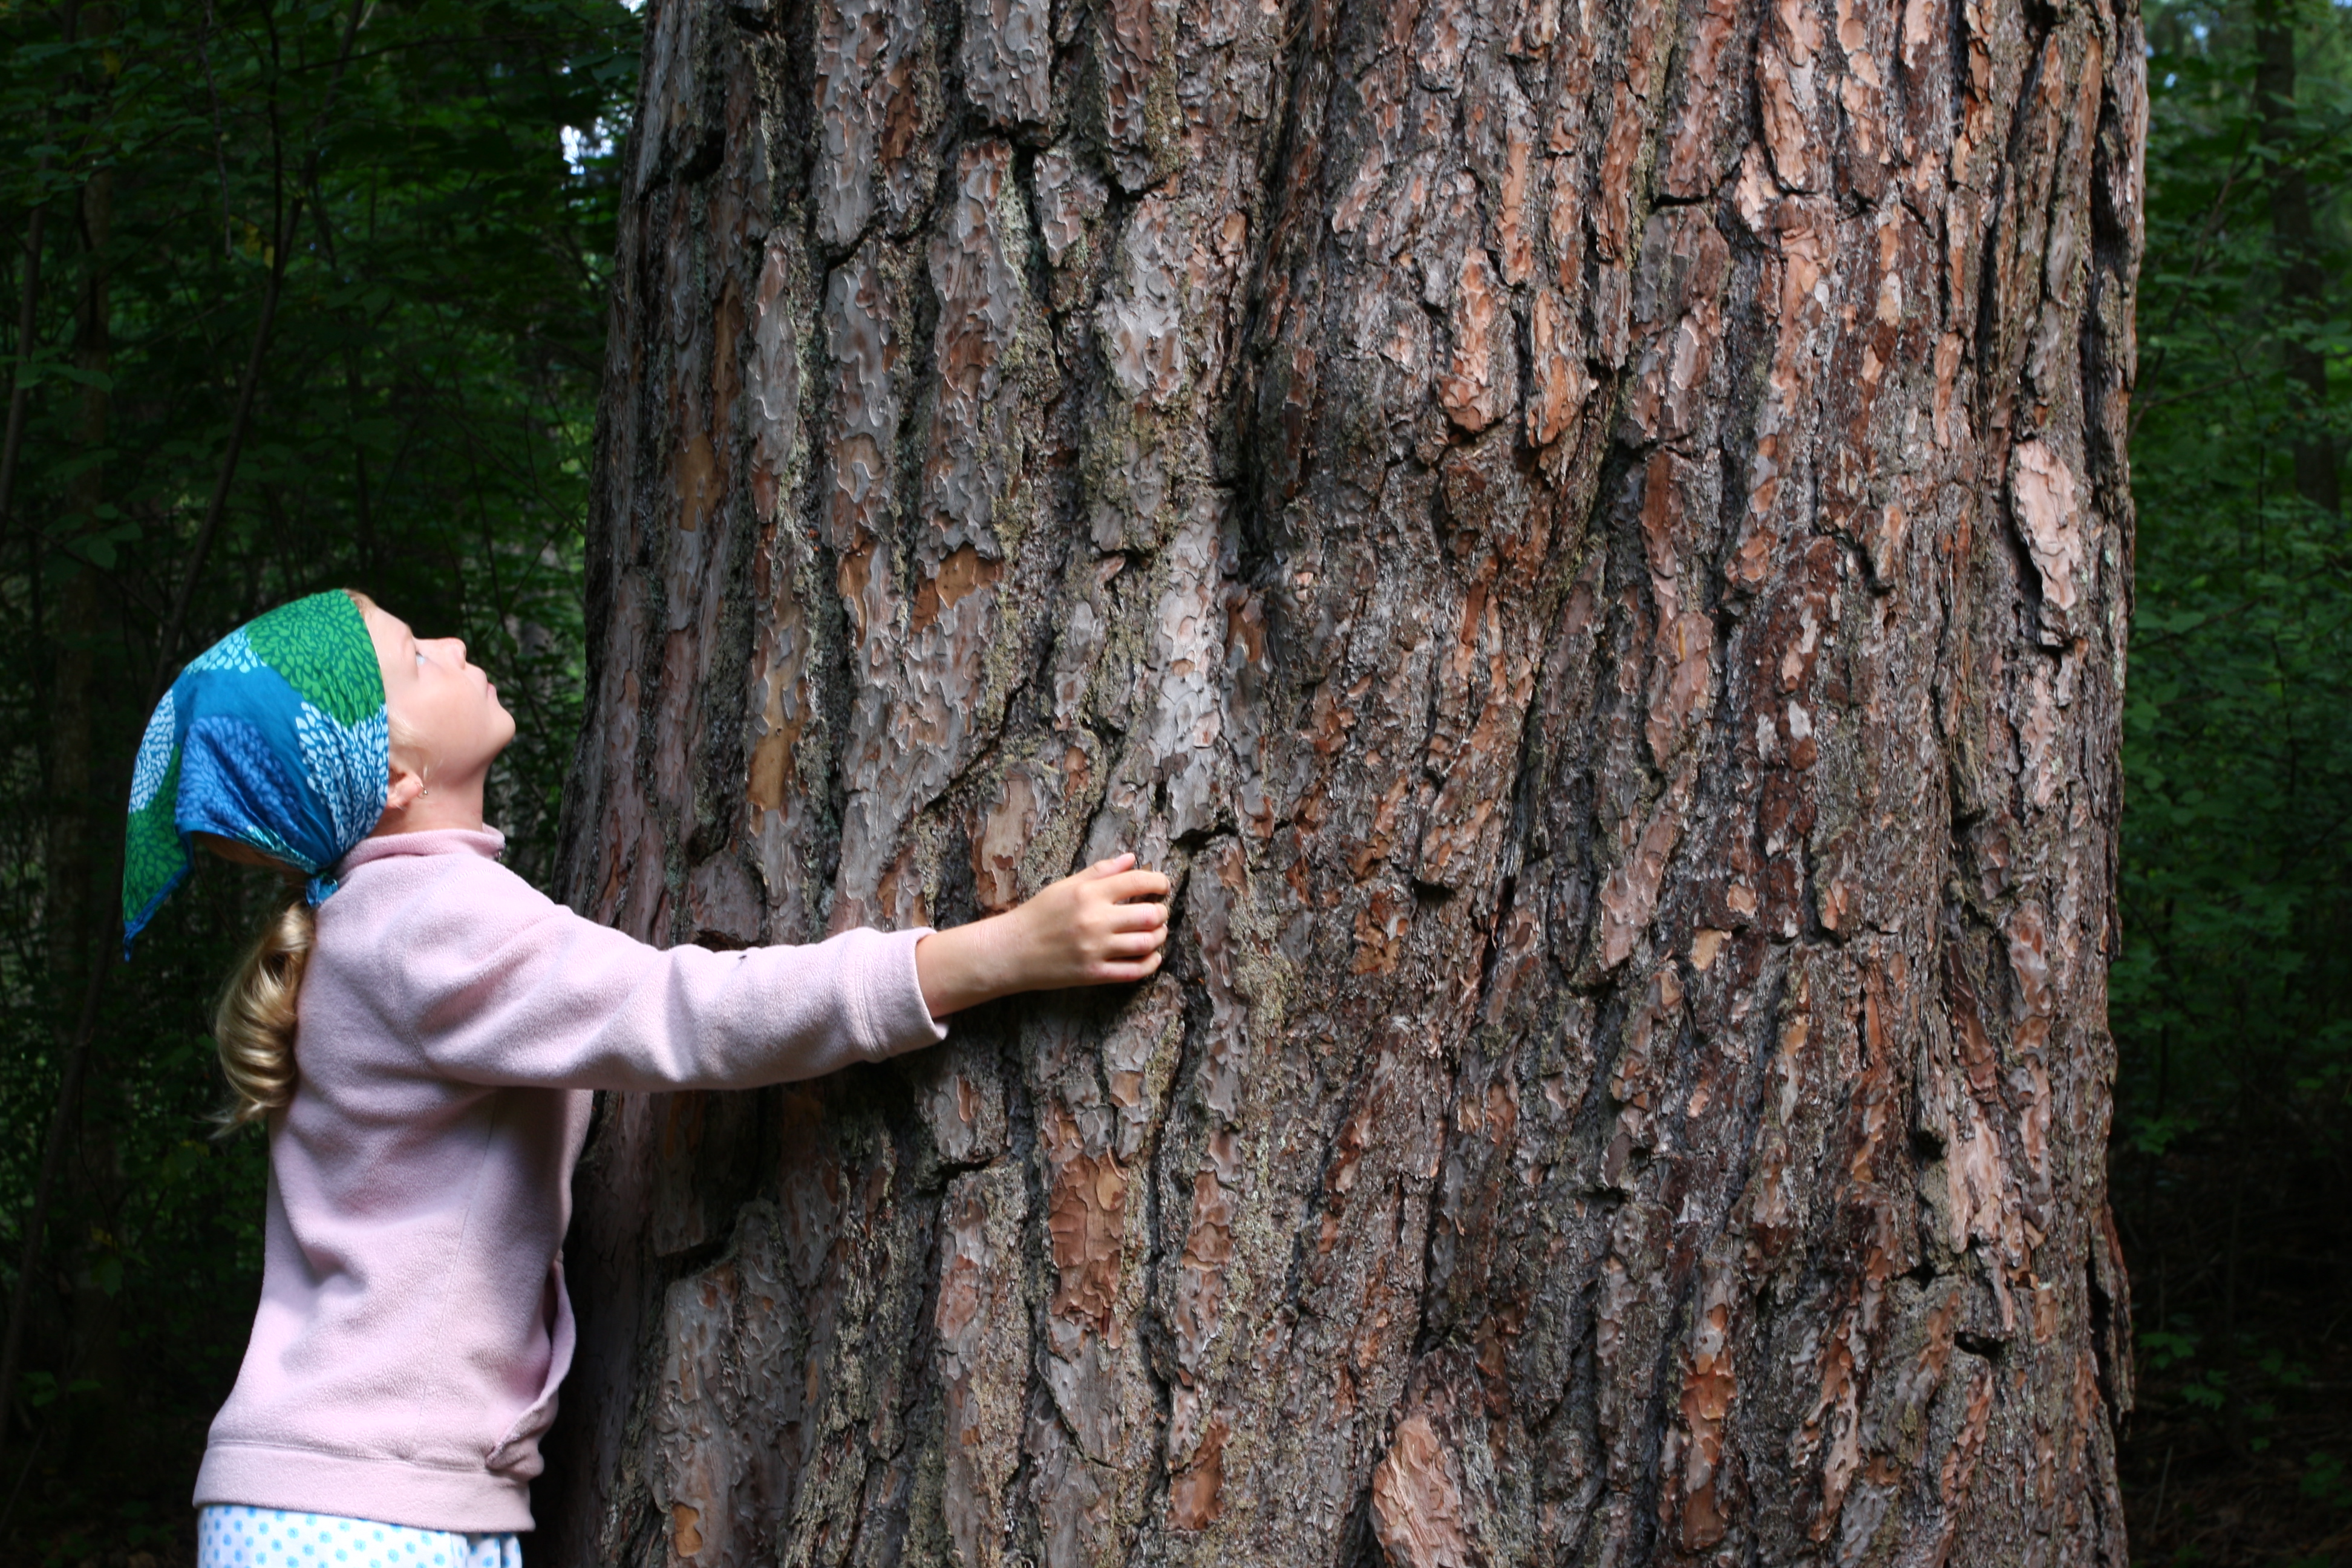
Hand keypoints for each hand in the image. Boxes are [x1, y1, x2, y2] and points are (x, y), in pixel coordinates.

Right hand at [915, 853, 1171, 1017]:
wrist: (1011, 950)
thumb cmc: (1038, 915)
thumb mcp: (1066, 886)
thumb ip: (1100, 872)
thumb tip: (1131, 859)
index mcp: (1088, 894)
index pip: (1137, 881)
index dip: (1158, 882)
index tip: (1163, 886)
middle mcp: (1095, 920)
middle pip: (1149, 915)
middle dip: (1162, 912)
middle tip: (1160, 912)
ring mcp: (1095, 949)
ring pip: (1146, 944)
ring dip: (1159, 937)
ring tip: (1157, 933)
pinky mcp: (1093, 974)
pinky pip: (1133, 971)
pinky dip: (1150, 964)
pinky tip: (1152, 957)